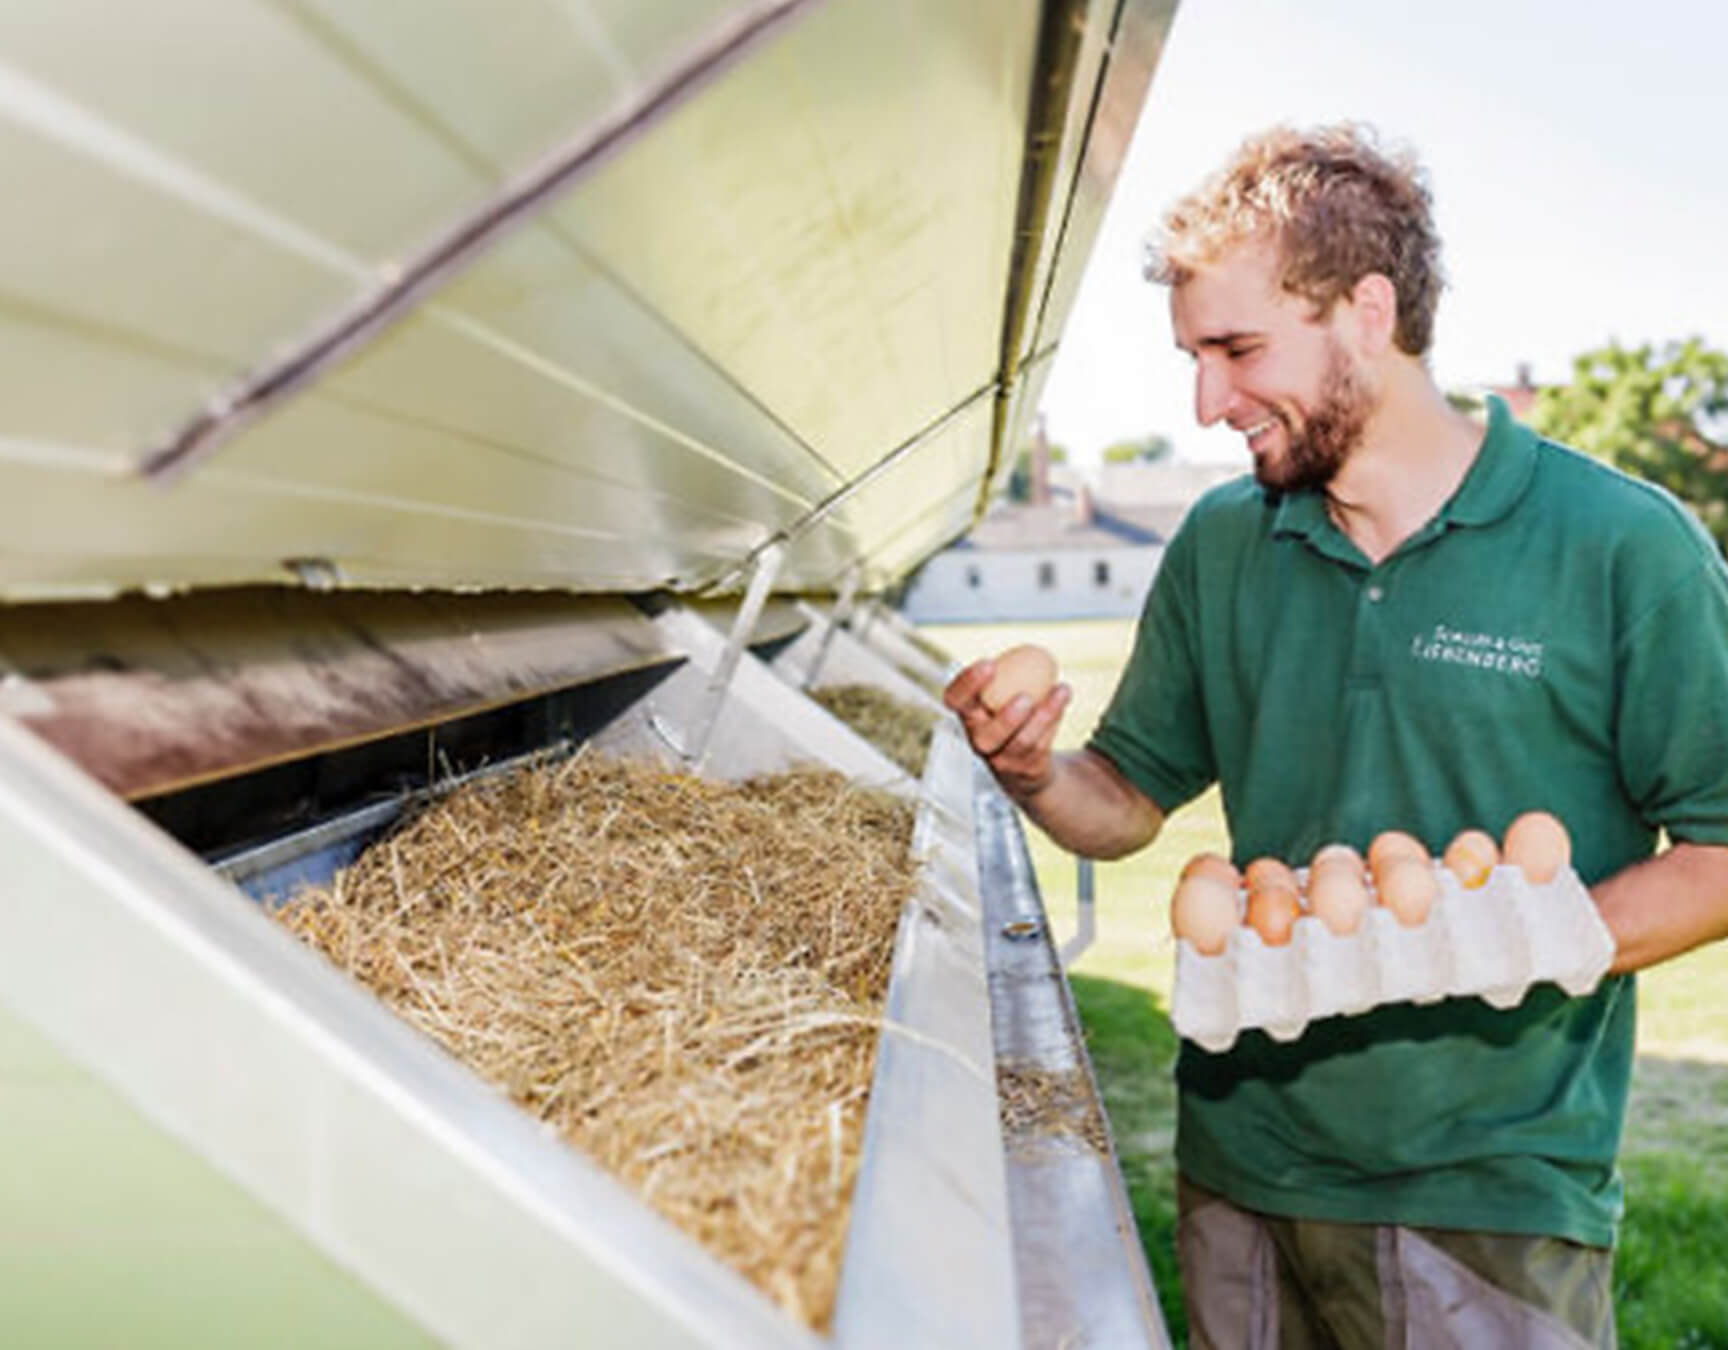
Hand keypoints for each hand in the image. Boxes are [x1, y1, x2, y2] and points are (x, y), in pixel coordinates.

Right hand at [943, 658, 1071, 799]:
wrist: (1026, 763)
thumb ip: (1012, 676)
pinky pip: (1042, 746)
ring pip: (1021, 743)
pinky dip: (1055, 719)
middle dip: (1005, 718)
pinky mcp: (1025, 769)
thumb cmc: (1013, 713)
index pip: (954, 700)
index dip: (967, 684)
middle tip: (1025, 697)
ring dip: (1043, 716)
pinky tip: (1064, 696)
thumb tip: (1035, 652)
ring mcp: (1001, 759)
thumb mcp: (1005, 693)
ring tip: (1061, 690)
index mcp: (967, 715)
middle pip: (984, 735)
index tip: (989, 662)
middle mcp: (979, 740)